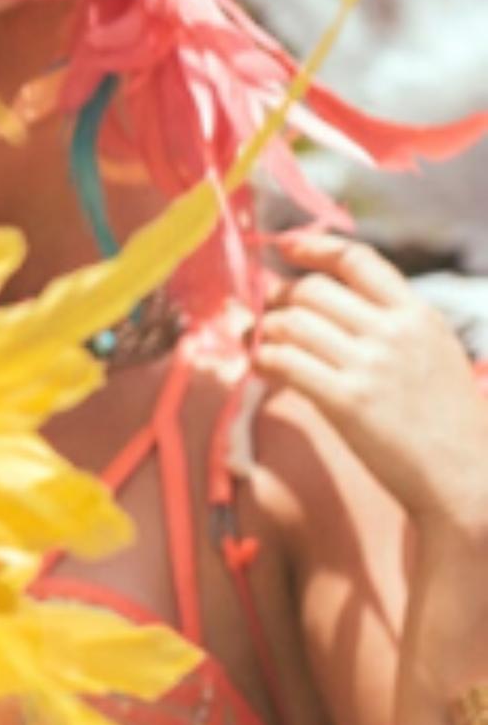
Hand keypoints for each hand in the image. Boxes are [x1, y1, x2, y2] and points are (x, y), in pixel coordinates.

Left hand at [257, 232, 487, 543]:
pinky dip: (262, 359)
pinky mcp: (345, 400)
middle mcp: (393, 332)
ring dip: (262, 330)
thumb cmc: (448, 422)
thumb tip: (335, 305)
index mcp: (418, 315)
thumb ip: (395, 325)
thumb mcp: (436, 354)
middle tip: (262, 311)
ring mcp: (369, 365)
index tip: (284, 248)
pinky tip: (259, 367)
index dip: (314, 248)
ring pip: (290, 323)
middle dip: (277, 297)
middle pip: (312, 291)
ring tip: (257, 342)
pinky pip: (284, 362)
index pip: (358, 260)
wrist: (466, 476)